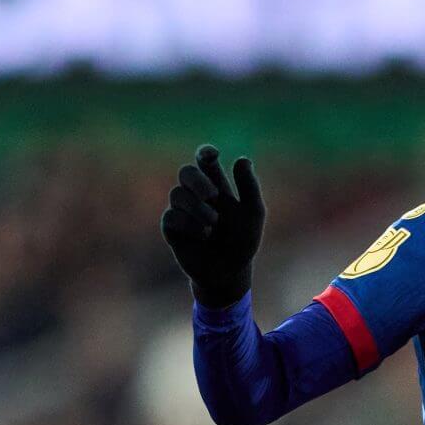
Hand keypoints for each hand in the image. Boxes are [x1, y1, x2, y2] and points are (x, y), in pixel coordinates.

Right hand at [161, 144, 265, 307]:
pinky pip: (171, 216)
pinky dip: (189, 224)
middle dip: (197, 180)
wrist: (230, 272)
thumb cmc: (243, 241)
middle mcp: (197, 196)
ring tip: (213, 225)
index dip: (205, 153)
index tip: (212, 155)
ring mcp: (182, 211)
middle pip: (186, 172)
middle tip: (213, 195)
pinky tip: (203, 235)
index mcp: (217, 187)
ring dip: (197, 208)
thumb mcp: (253, 214)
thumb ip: (249, 187)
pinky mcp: (172, 228)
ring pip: (177, 194)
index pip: (205, 161)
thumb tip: (242, 159)